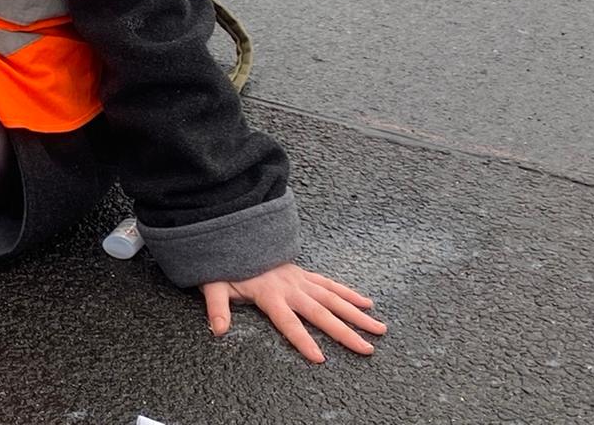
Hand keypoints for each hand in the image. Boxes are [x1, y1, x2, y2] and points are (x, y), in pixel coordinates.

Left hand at [202, 263, 384, 362]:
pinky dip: (349, 294)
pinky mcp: (304, 274)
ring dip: (357, 314)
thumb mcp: (213, 286)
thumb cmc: (224, 266)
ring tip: (379, 328)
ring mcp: (300, 279)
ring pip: (333, 298)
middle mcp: (290, 287)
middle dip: (345, 332)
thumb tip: (218, 330)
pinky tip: (367, 303)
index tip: (319, 358)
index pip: (288, 322)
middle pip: (321, 313)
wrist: (235, 236)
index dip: (302, 340)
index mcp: (269, 294)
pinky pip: (330, 284)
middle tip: (367, 349)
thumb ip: (217, 307)